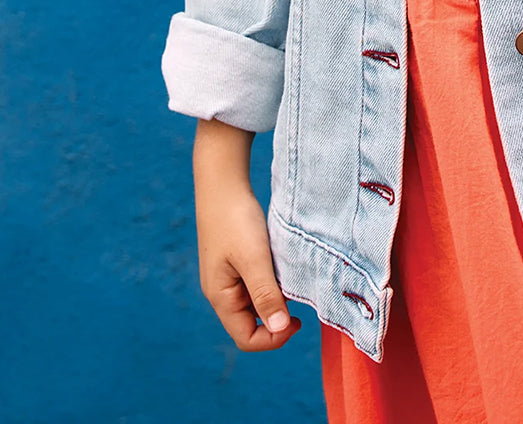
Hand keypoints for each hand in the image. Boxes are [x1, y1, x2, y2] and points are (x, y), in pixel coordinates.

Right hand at [195, 174, 302, 350]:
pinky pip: (257, 285)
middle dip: (277, 320)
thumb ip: (266, 295)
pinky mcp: (238, 262)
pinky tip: (286, 269)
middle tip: (301, 302)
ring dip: (276, 301)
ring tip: (294, 283)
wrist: (223, 184)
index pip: (246, 338)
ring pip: (256, 305)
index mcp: (221, 297)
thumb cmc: (235, 220)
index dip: (273, 338)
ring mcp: (230, 278)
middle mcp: (223, 292)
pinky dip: (273, 285)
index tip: (299, 320)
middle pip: (251, 325)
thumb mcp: (254, 259)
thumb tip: (280, 329)